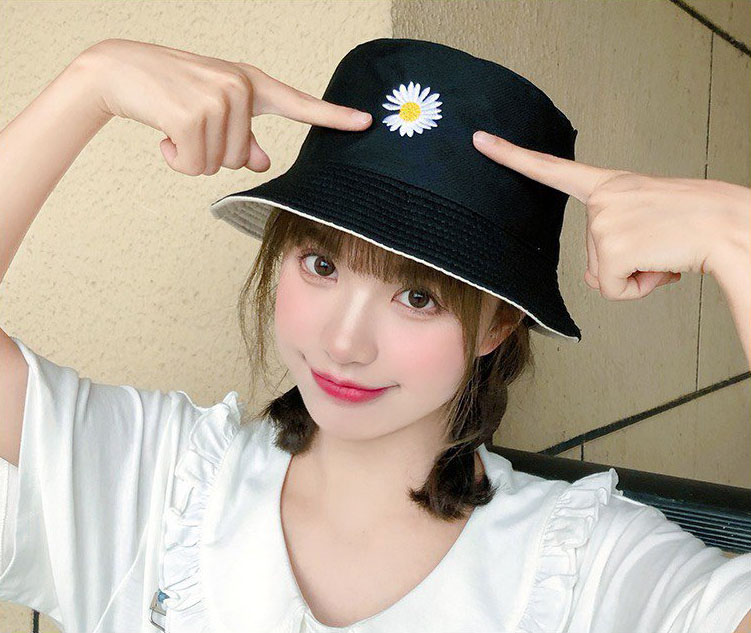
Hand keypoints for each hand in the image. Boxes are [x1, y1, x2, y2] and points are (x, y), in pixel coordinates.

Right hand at [78, 38, 372, 175]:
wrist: (119, 69)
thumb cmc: (170, 91)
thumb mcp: (213, 110)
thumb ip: (243, 136)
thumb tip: (264, 162)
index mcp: (251, 84)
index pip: (300, 104)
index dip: (334, 117)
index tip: (366, 122)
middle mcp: (240, 88)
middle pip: (244, 159)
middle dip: (214, 154)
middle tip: (189, 124)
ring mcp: (219, 99)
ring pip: (219, 165)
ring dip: (192, 156)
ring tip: (175, 124)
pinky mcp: (193, 116)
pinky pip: (195, 167)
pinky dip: (176, 160)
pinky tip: (164, 134)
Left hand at [471, 130, 748, 300]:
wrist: (732, 225)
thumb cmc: (696, 221)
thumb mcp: (646, 218)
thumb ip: (613, 237)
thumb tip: (597, 280)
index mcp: (610, 184)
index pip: (551, 168)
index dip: (511, 155)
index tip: (480, 140)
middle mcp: (602, 199)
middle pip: (592, 256)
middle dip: (627, 262)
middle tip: (661, 242)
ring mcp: (604, 222)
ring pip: (603, 276)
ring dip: (636, 274)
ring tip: (665, 251)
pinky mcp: (612, 248)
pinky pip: (612, 290)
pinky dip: (640, 288)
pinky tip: (662, 266)